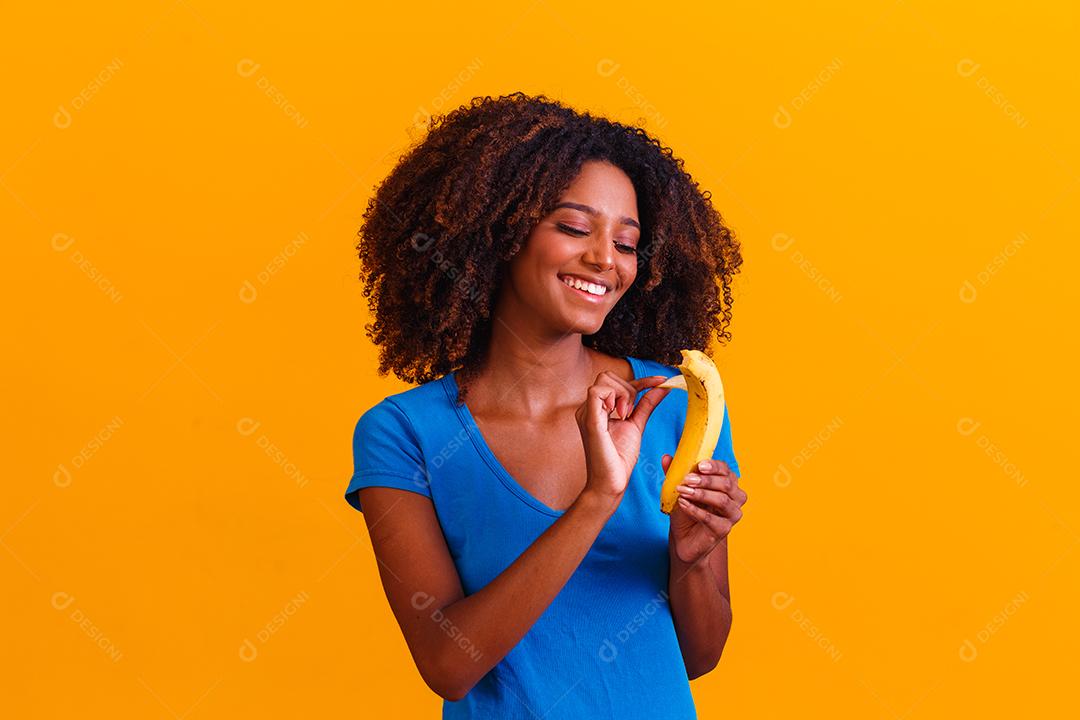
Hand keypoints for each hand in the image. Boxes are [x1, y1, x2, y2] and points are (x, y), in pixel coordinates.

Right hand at [576, 373, 670, 503]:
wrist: (610, 483)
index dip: (641, 380)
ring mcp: (586, 413)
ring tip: (625, 416)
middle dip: (628, 389)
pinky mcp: (589, 420)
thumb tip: (661, 387)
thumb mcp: (636, 425)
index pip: (616, 382)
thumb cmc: (619, 459)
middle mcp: (588, 408)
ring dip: (622, 394)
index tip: (661, 381)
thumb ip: (646, 404)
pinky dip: (612, 398)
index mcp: (597, 409)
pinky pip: (597, 392)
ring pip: (604, 381)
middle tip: (630, 413)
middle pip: (608, 376)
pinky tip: (618, 415)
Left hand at [663, 456, 747, 563]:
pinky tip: (682, 504)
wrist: (684, 537)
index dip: (714, 466)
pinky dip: (695, 510)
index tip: (699, 465)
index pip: (726, 470)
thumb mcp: (680, 489)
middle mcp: (735, 498)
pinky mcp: (724, 530)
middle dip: (706, 480)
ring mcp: (732, 515)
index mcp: (728, 483)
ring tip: (683, 491)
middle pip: (726, 484)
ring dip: (701, 494)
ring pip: (722, 501)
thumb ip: (675, 473)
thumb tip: (666, 457)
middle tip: (687, 480)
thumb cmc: (686, 510)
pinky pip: (711, 519)